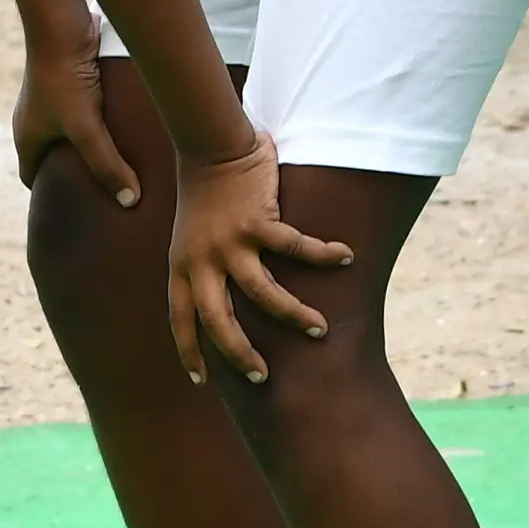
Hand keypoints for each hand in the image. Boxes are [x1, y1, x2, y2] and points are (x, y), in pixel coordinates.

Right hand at [14, 41, 140, 207]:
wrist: (61, 23)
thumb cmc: (65, 78)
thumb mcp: (86, 128)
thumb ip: (107, 164)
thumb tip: (131, 201)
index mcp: (26, 137)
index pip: (34, 179)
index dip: (52, 198)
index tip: (77, 212)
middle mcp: (34, 119)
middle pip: (52, 157)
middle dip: (74, 174)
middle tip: (103, 192)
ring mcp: (50, 99)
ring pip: (68, 133)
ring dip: (88, 146)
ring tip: (119, 161)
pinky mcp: (70, 81)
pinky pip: (82, 110)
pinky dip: (97, 122)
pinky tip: (124, 127)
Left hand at [165, 134, 353, 386]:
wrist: (210, 146)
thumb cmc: (205, 194)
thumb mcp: (189, 239)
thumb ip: (202, 268)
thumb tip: (223, 300)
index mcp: (182, 267)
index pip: (181, 319)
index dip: (190, 351)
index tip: (201, 381)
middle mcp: (202, 261)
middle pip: (219, 321)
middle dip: (240, 354)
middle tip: (261, 377)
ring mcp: (230, 243)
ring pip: (263, 294)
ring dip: (293, 315)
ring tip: (319, 331)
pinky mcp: (257, 222)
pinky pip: (295, 247)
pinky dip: (323, 254)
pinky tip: (347, 257)